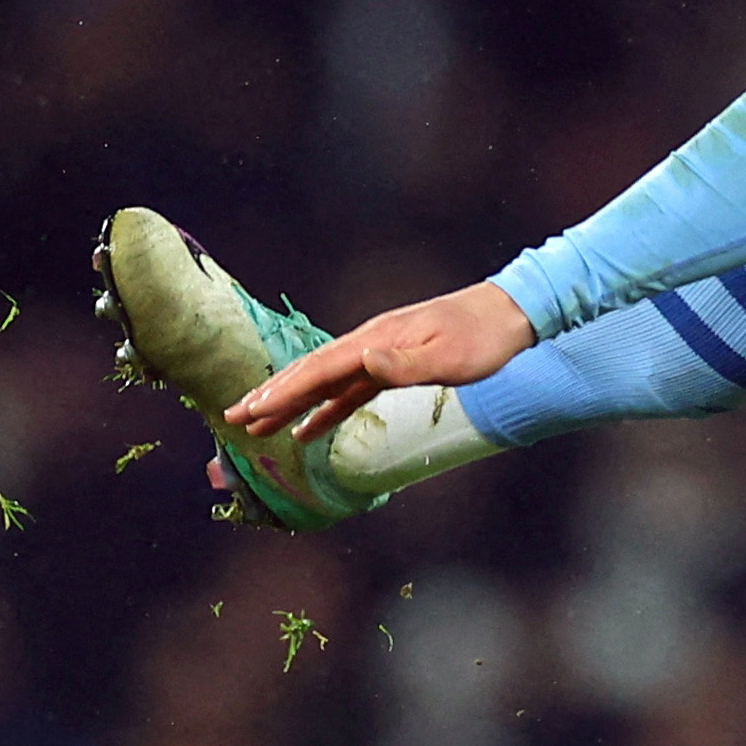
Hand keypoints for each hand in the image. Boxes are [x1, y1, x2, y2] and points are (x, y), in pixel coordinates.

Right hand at [226, 282, 535, 440]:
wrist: (510, 314)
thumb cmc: (484, 338)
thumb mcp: (449, 356)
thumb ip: (405, 363)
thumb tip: (363, 362)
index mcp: (376, 340)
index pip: (319, 369)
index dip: (283, 391)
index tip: (252, 409)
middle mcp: (370, 344)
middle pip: (310, 373)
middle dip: (271, 397)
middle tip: (235, 418)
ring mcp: (379, 353)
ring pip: (324, 383)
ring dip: (291, 405)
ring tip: (258, 427)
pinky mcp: (392, 365)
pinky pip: (348, 392)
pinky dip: (325, 411)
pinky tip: (308, 430)